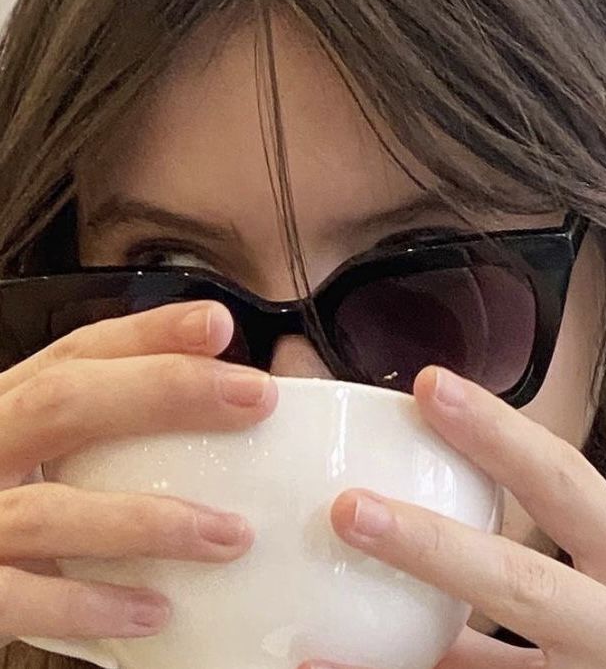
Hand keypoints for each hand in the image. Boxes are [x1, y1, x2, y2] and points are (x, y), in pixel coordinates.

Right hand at [0, 301, 273, 639]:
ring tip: (232, 535)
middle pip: (64, 401)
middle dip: (165, 389)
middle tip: (254, 396)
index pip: (79, 352)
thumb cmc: (10, 502)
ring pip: (51, 509)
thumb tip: (222, 411)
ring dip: (151, 521)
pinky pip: (23, 600)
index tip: (217, 325)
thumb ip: (109, 430)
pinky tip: (155, 608)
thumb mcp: (42, 449)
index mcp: (8, 407)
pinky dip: (91, 605)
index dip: (149, 333)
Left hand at [298, 366, 605, 668]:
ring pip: (489, 666)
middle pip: (521, 580)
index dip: (495, 430)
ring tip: (318, 638)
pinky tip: (346, 668)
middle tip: (349, 507)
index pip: (563, 478)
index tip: (428, 386)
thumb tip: (430, 496)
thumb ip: (547, 544)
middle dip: (430, 544)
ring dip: (401, 644)